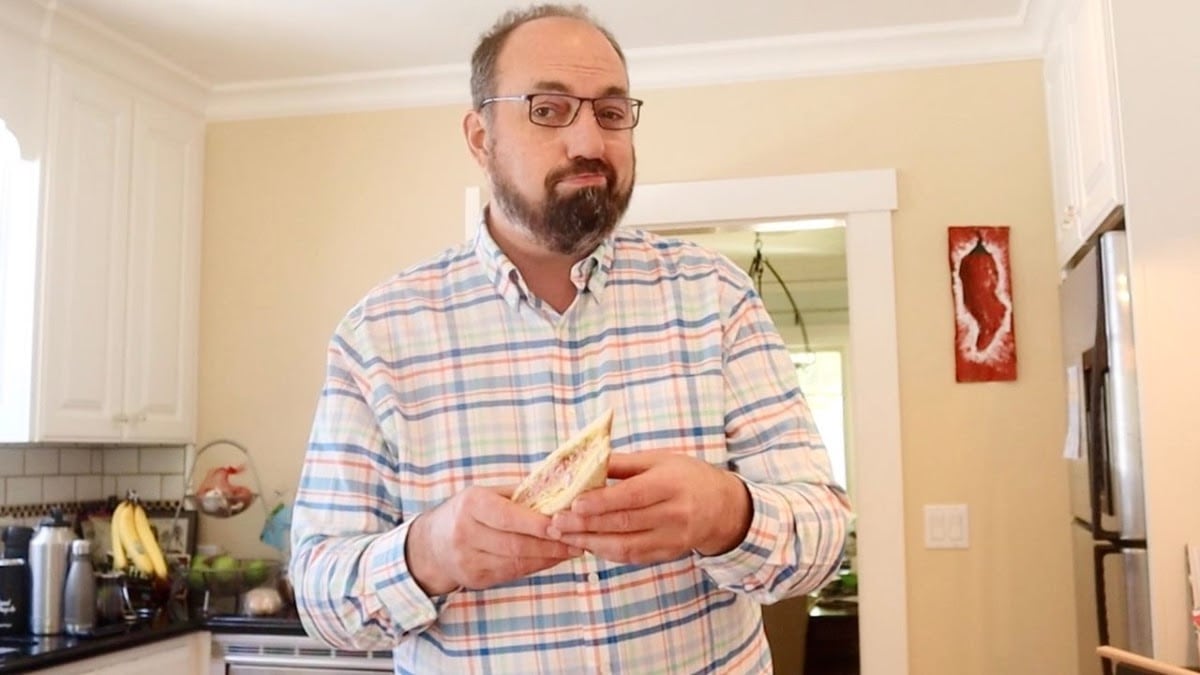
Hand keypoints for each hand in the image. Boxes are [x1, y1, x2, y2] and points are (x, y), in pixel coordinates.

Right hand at [406, 485, 582, 595]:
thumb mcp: (486, 494)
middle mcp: (466, 533)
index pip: (508, 516)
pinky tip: (553, 559)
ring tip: (572, 549)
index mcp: (471, 505)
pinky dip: (537, 566)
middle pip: (515, 544)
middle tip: (579, 540)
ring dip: (549, 557)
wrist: (431, 545)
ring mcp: (468, 560)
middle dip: (551, 544)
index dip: (537, 523)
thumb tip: (561, 491)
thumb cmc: (467, 512)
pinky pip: (513, 574)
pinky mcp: (475, 579)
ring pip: (517, 562)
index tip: (565, 523)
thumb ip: (519, 494)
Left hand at [547, 452, 751, 563]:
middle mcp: (674, 514)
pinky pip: (633, 556)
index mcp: (670, 485)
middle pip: (624, 523)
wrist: (723, 507)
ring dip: (591, 542)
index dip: (601, 502)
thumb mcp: (659, 460)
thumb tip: (586, 462)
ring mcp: (673, 538)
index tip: (573, 503)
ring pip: (625, 545)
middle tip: (556, 522)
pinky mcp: (668, 554)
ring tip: (564, 535)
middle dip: (586, 524)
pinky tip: (588, 544)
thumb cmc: (686, 476)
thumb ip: (624, 464)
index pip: (631, 496)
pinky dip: (607, 552)